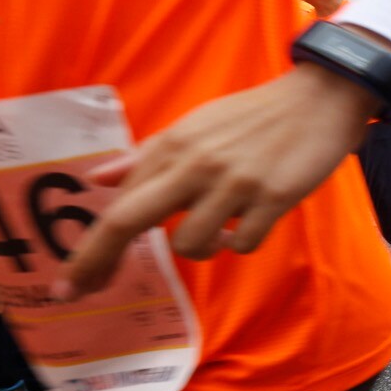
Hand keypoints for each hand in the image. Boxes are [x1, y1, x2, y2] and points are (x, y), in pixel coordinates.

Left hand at [61, 64, 381, 297]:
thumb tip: (97, 179)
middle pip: (128, 220)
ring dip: (203, 248)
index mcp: (173, 147)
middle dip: (97, 261)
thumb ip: (146, 156)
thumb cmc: (253, 117)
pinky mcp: (274, 196)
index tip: (71, 283)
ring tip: (220, 231)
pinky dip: (242, 242)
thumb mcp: (195, 128)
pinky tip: (252, 221)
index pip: (117, 205)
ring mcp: (234, 182)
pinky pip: (243, 243)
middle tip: (80, 292)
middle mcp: (195, 164)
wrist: (319, 99)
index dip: (87, 250)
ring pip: (191, 243)